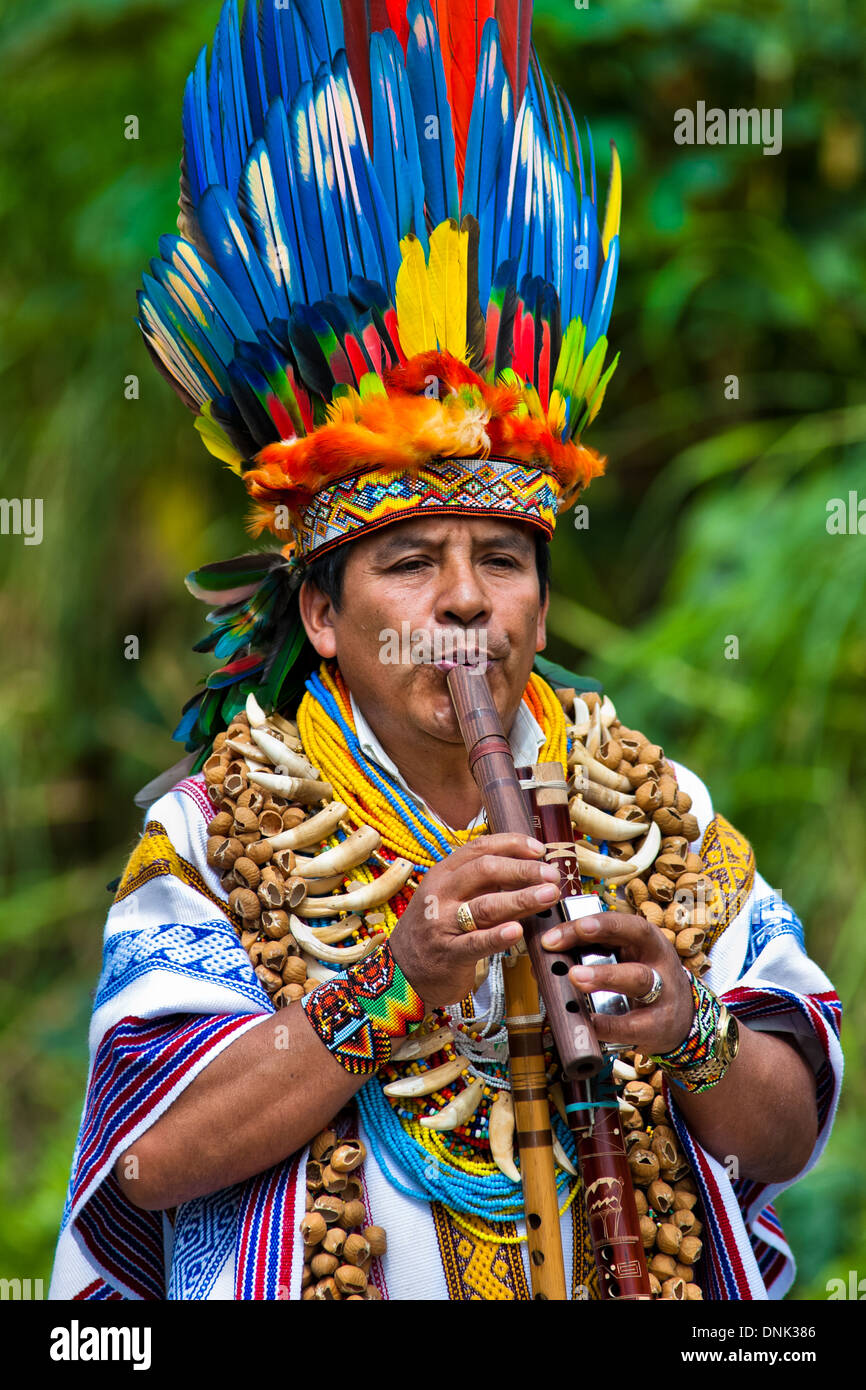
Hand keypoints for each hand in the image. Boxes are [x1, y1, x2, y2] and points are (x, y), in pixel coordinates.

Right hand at [388, 834, 559, 1008]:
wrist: (399, 971)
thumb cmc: (435, 930)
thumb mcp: (451, 898)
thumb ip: (483, 885)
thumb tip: (529, 871)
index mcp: (444, 874)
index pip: (479, 848)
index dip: (512, 844)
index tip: (539, 849)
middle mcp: (441, 893)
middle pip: (485, 870)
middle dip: (523, 870)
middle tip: (552, 875)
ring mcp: (442, 923)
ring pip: (484, 905)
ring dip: (521, 898)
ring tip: (548, 895)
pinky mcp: (447, 954)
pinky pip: (475, 943)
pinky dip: (497, 936)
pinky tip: (518, 931)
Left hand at [540, 912, 694, 1054]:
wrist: (682, 1021)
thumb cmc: (642, 981)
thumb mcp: (625, 959)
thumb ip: (590, 951)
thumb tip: (544, 953)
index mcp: (645, 939)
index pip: (620, 921)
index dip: (589, 922)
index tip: (554, 932)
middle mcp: (658, 959)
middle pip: (635, 936)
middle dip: (598, 933)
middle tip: (558, 943)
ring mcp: (662, 992)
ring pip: (638, 978)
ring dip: (604, 976)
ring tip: (574, 977)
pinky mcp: (658, 1025)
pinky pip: (632, 1025)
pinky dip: (608, 1024)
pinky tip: (588, 1021)